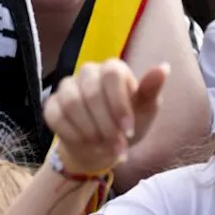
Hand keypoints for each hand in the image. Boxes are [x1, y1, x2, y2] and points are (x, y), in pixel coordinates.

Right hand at [44, 60, 168, 175]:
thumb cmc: (128, 124)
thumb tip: (164, 67)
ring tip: (103, 146)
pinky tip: (86, 143)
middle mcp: (87, 72)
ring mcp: (67, 87)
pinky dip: (73, 134)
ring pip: (72, 104)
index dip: (119, 103)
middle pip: (91, 92)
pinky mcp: (51, 104)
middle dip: (106, 124)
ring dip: (90, 130)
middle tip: (117, 145)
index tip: (128, 129)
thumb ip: (151, 90)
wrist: (103, 147)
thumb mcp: (145, 110)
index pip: (112, 74)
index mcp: (113, 69)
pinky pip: (56, 116)